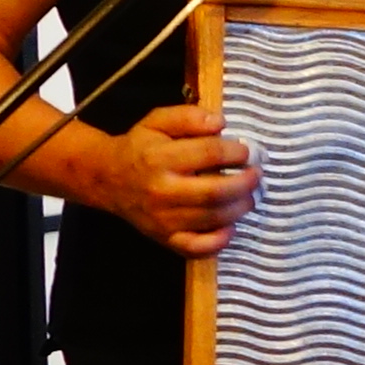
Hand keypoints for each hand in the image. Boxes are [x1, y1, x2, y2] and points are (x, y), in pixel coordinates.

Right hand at [91, 100, 255, 257]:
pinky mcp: (165, 239)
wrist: (107, 179)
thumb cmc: (140, 147)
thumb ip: (188, 117)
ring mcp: (163, 220)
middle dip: (245, 183)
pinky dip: (220, 240)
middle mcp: (161, 191)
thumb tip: (219, 123)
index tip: (246, 151)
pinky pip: (198, 248)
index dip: (236, 151)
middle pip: (214, 192)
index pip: (209, 154)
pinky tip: (231, 226)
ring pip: (212, 218)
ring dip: (240, 208)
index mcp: (159, 158)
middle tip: (257, 175)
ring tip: (250, 196)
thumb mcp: (157, 121)